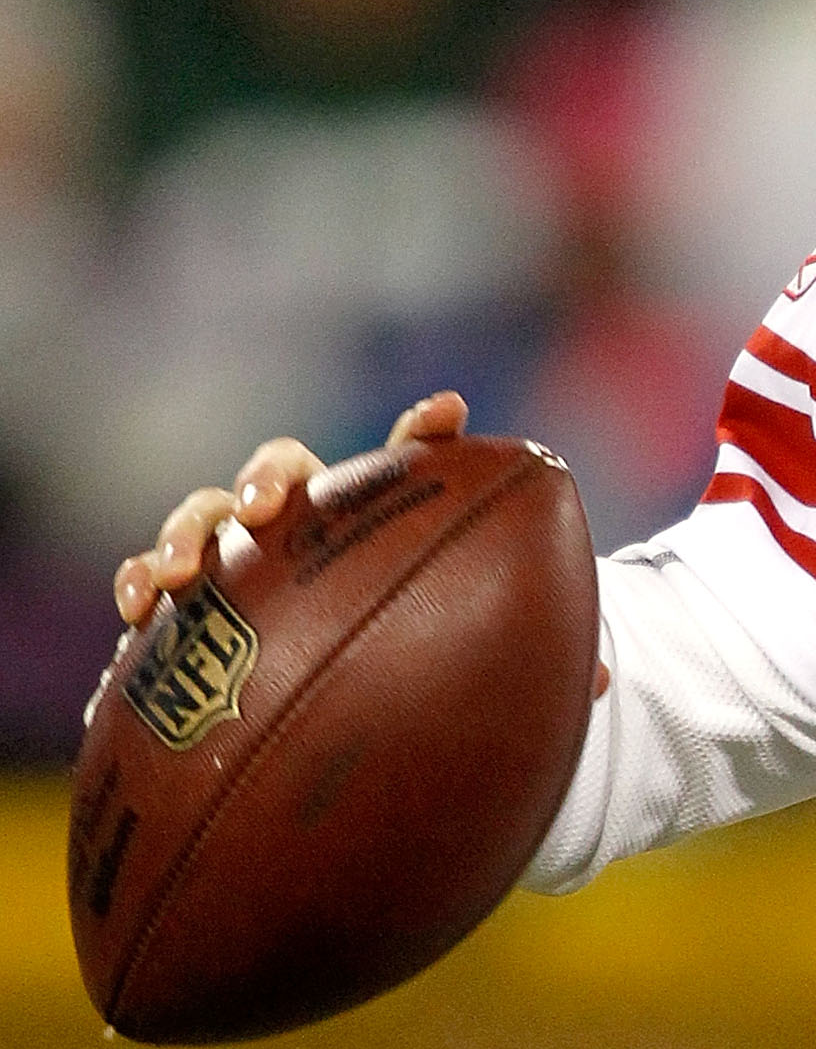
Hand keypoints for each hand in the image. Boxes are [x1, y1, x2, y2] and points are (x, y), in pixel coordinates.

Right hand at [113, 392, 470, 624]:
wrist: (364, 647)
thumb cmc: (392, 578)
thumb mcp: (415, 525)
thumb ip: (426, 466)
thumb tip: (448, 402)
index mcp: (304, 502)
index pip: (280, 470)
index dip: (270, 476)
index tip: (264, 504)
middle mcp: (249, 528)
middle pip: (215, 505)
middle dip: (208, 519)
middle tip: (241, 529)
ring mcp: (212, 564)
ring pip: (177, 545)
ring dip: (167, 552)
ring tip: (167, 582)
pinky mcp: (181, 606)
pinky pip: (147, 592)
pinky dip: (136, 592)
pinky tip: (134, 617)